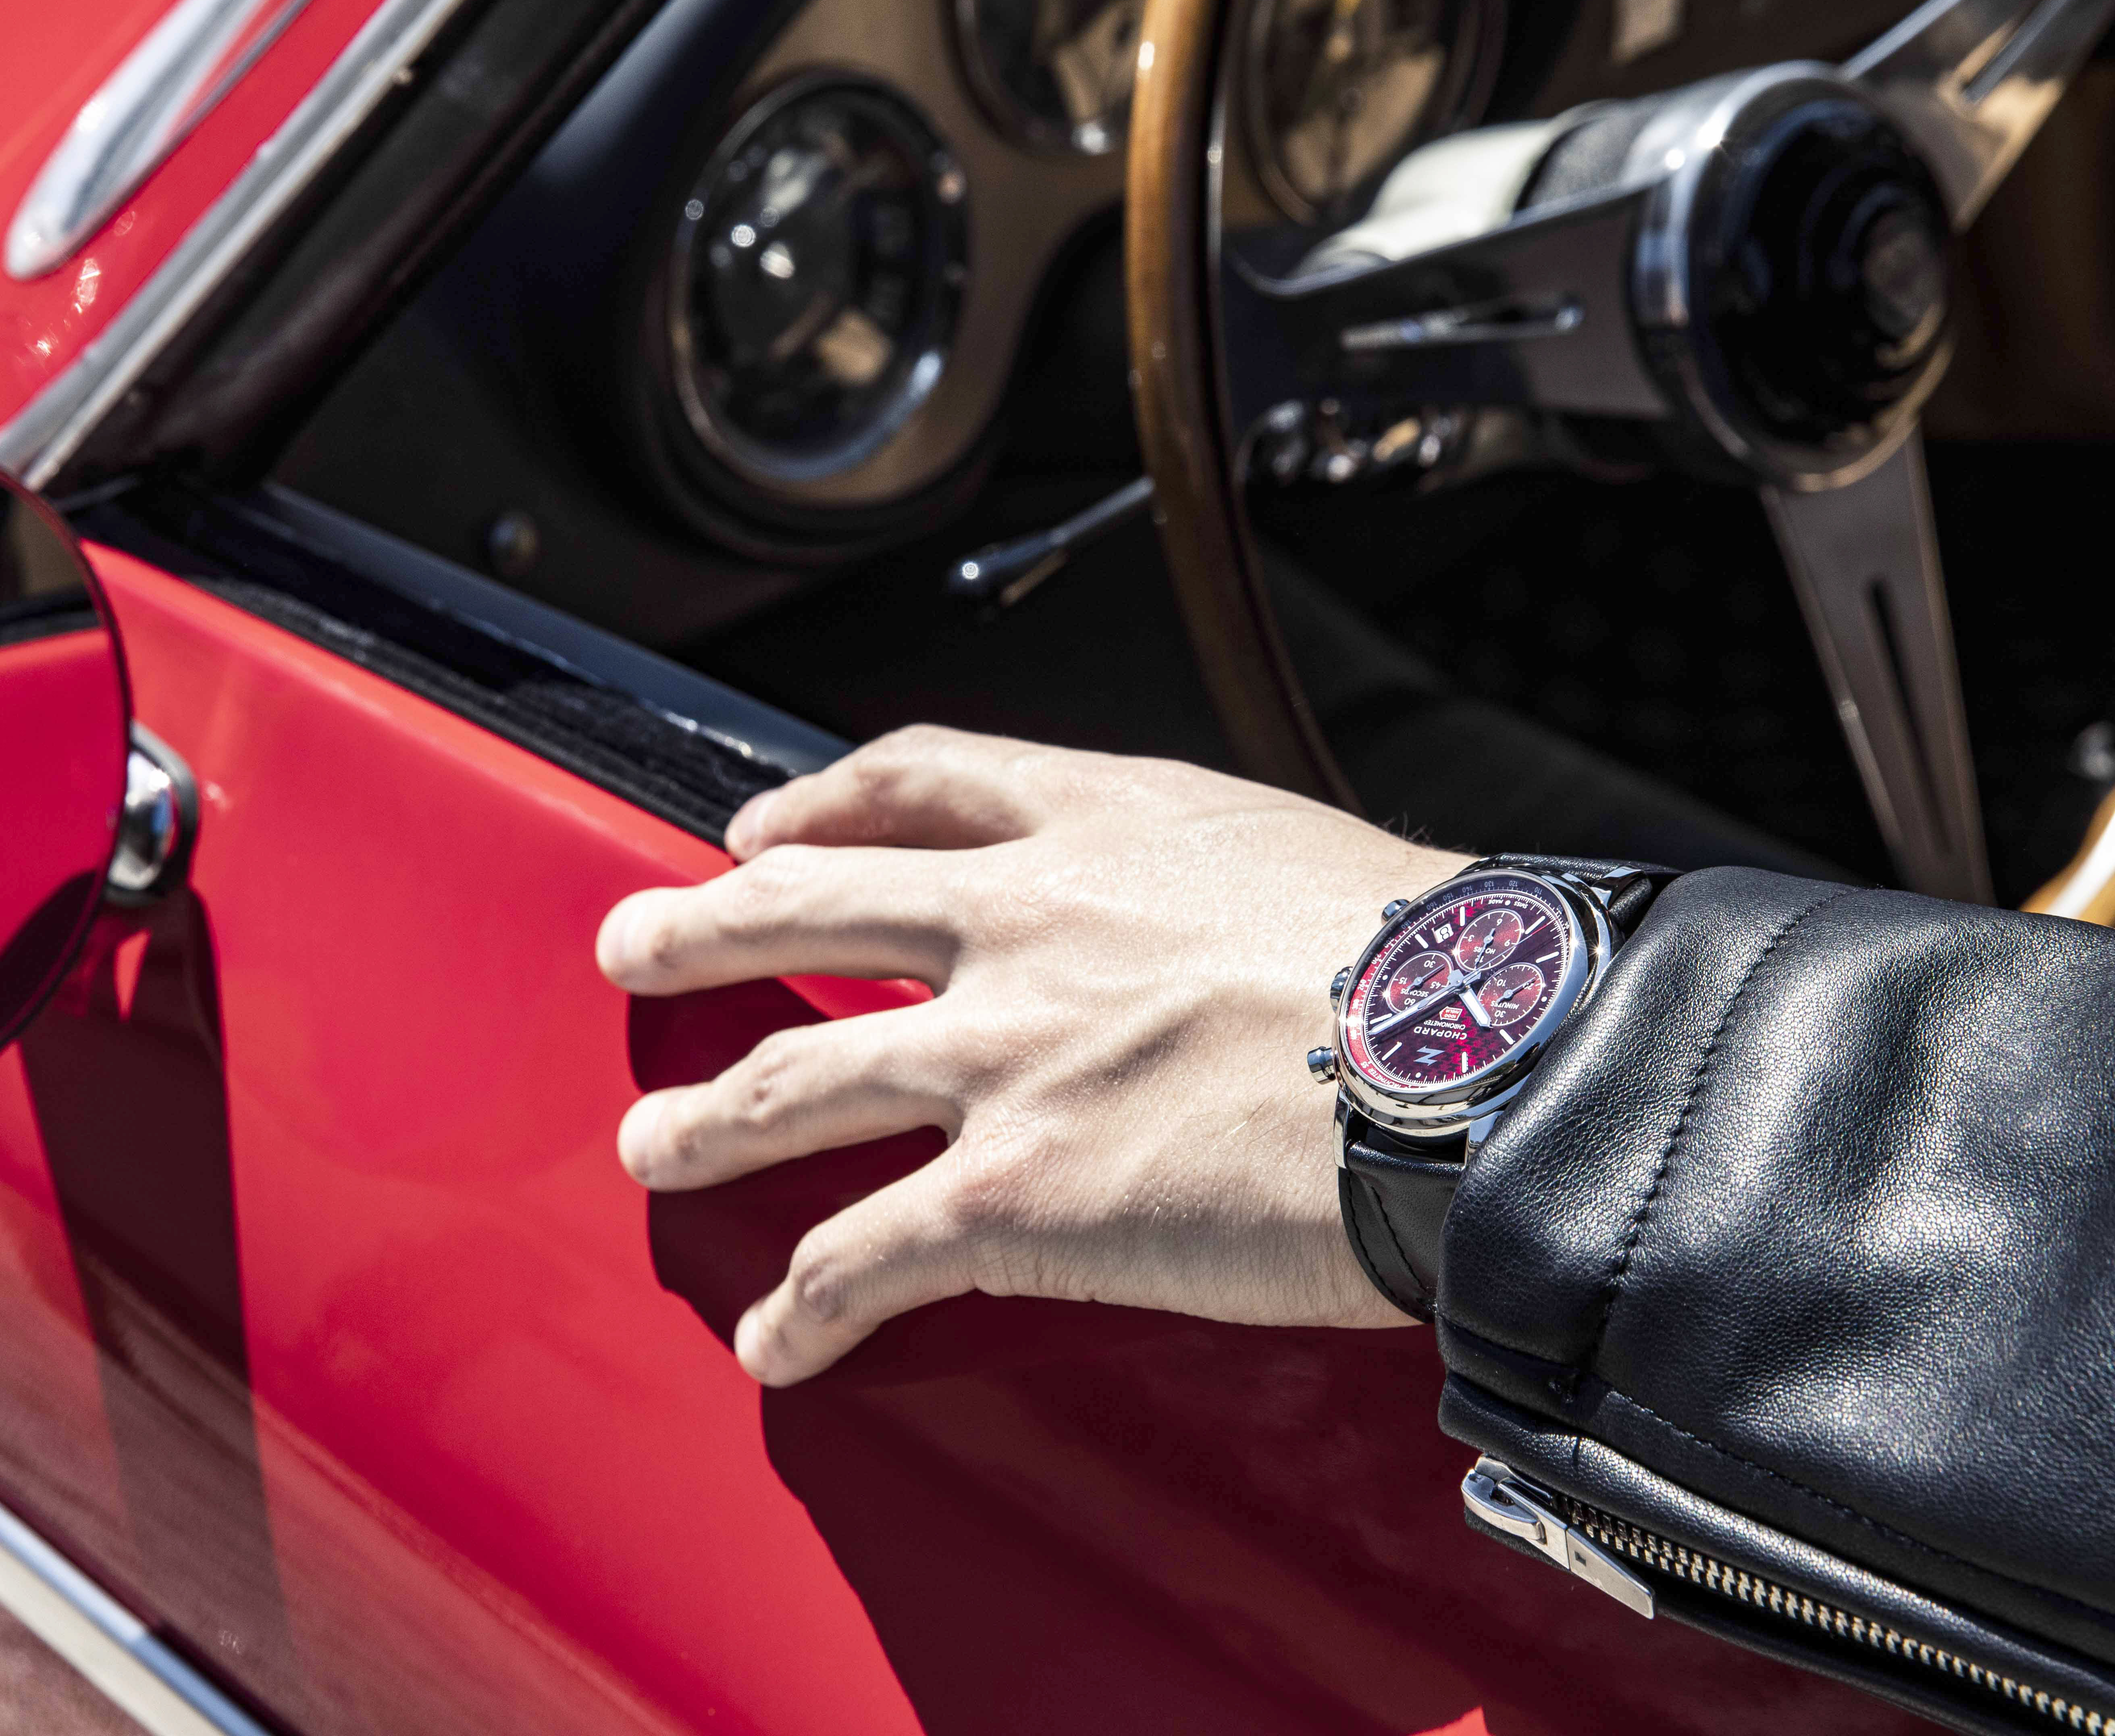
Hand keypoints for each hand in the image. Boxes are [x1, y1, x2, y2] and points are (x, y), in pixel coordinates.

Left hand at [597, 726, 1461, 1384]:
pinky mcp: (1017, 1194)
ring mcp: (1005, 1058)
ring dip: (704, 1120)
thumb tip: (1207, 933)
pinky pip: (862, 1255)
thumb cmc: (1433, 972)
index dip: (823, 798)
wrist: (1481, 1063)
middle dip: (700, 930)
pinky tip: (779, 1337)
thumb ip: (1204, 886)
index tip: (766, 823)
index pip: (920, 777)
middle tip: (633, 944)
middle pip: (806, 908)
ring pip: (793, 1079)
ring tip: (649, 1144)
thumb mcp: (1296, 865)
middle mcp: (1024, 927)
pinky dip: (803, 1305)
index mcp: (1102, 830)